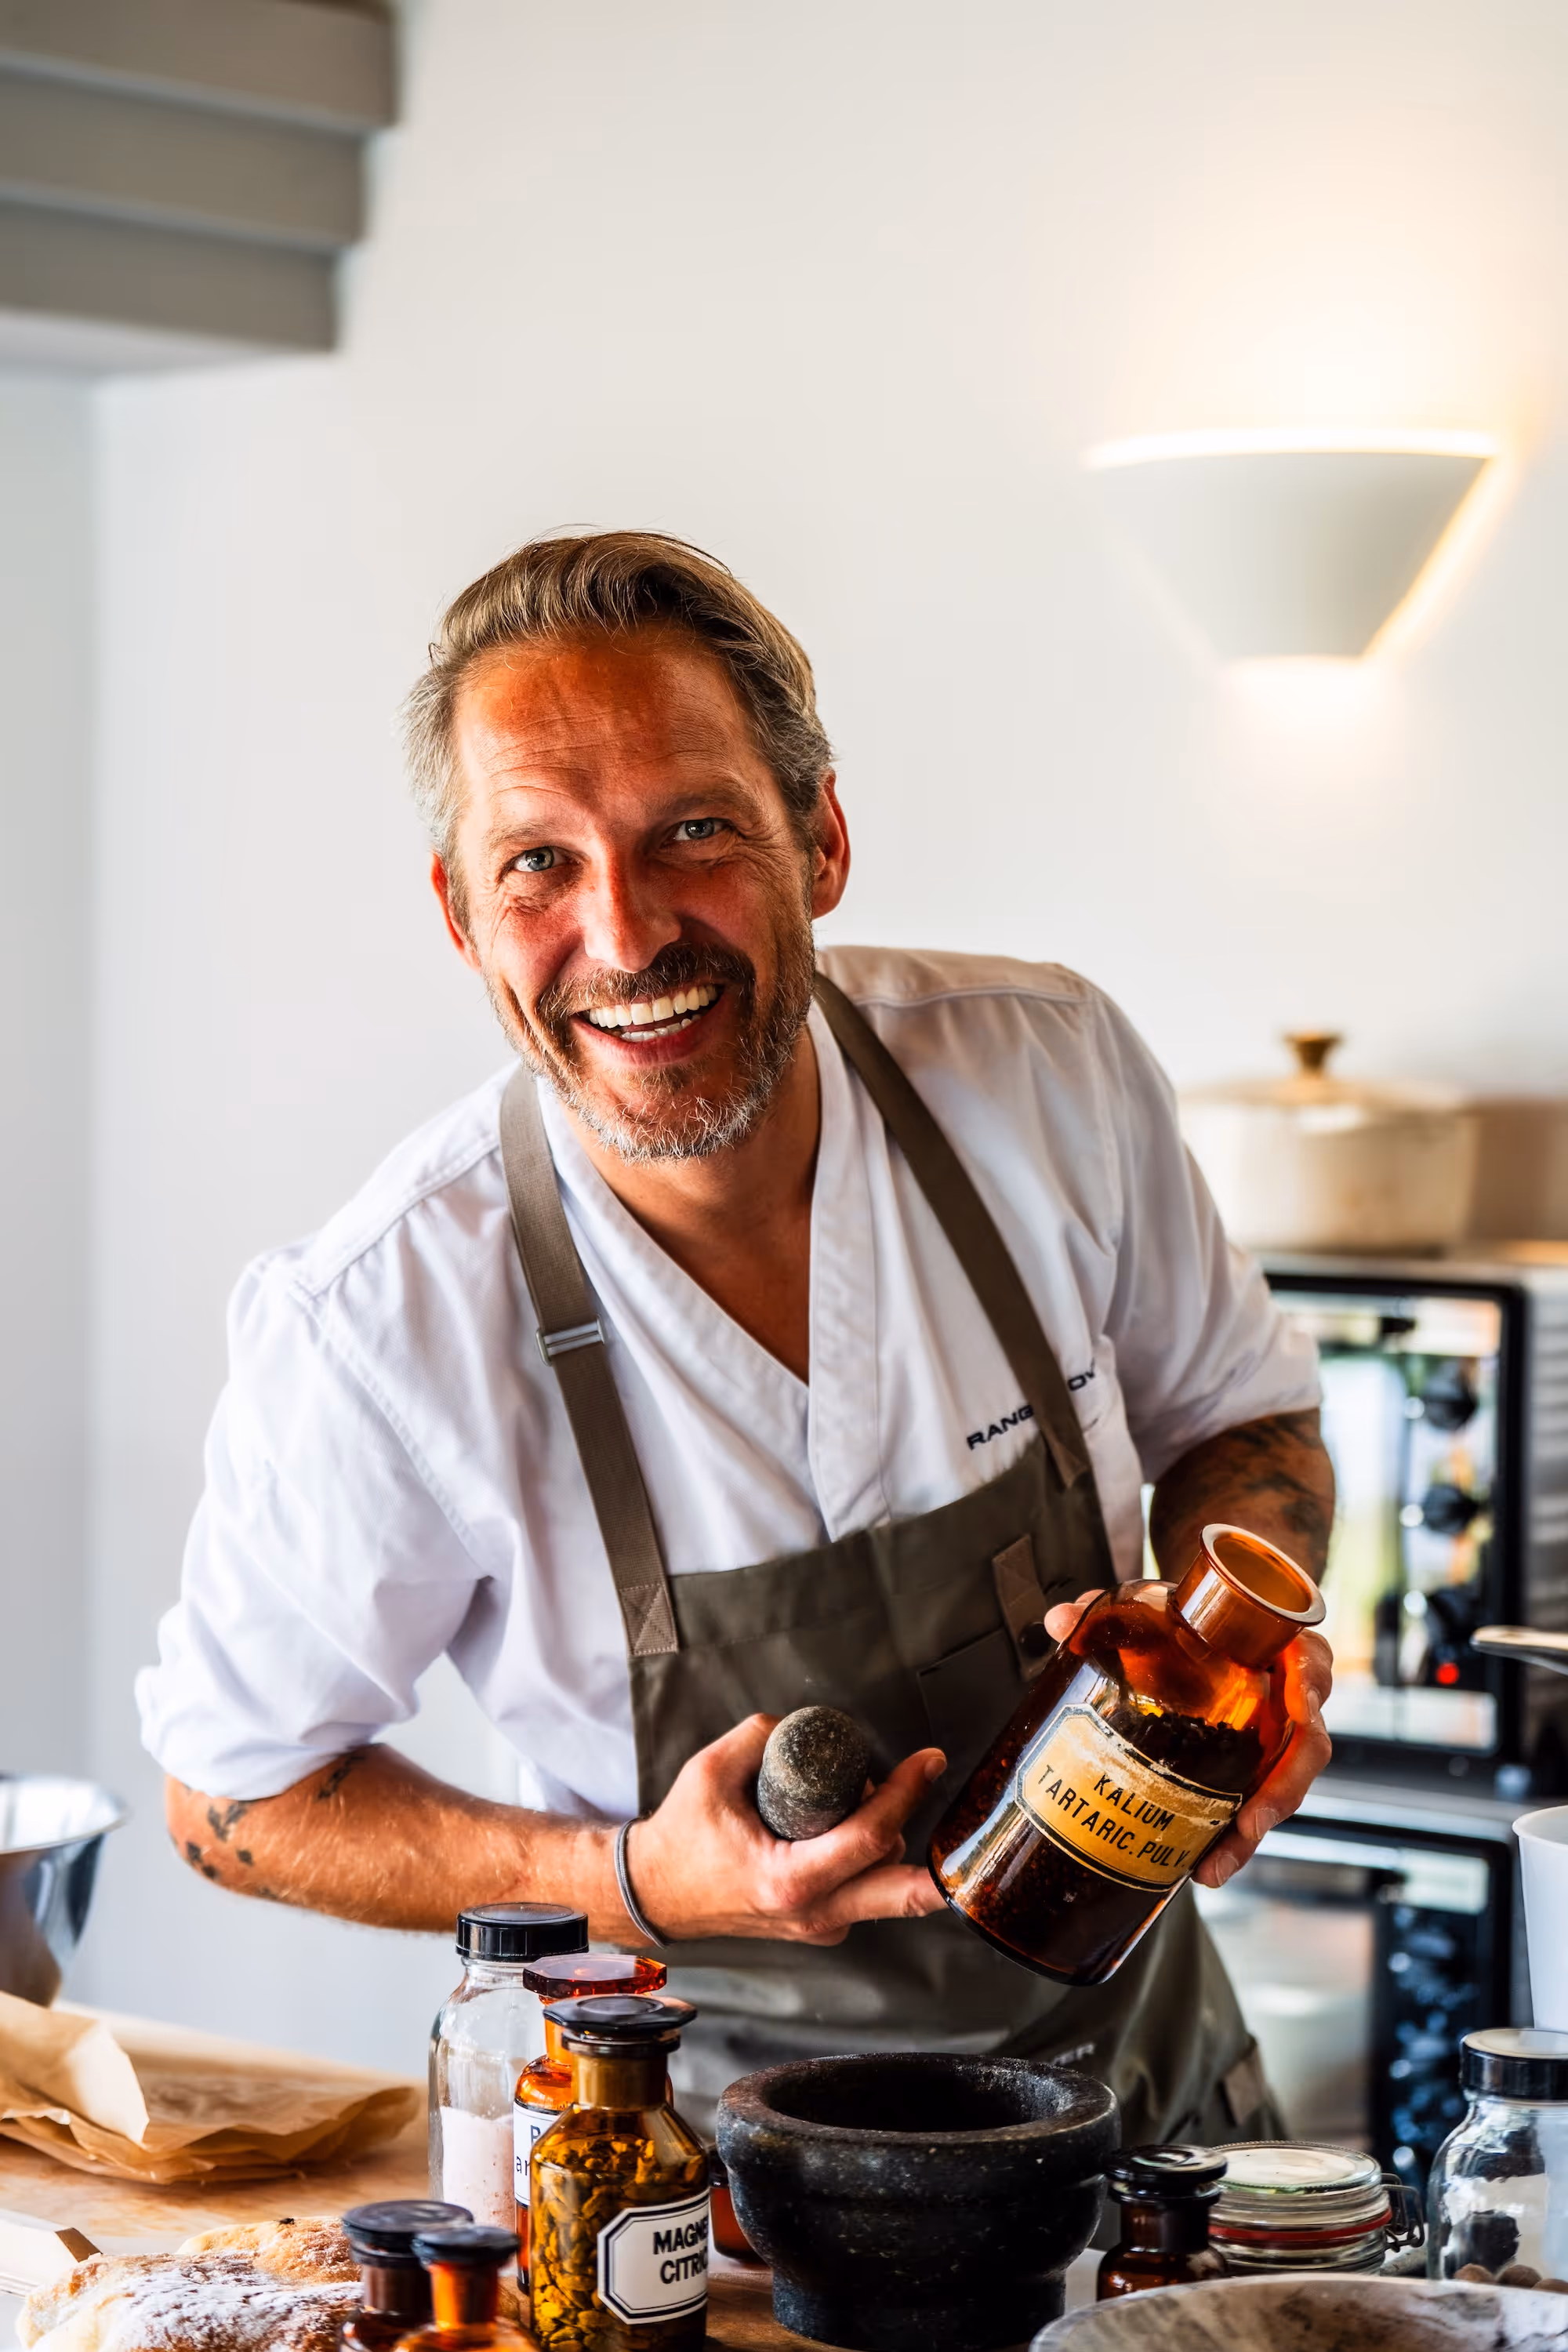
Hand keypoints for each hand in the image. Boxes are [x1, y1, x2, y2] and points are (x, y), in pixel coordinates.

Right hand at [622, 1715, 947, 1944]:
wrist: (657, 1893)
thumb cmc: (682, 1837)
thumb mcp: (710, 1772)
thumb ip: (760, 1737)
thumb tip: (805, 1725)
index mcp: (788, 1880)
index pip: (870, 1837)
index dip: (906, 1793)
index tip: (929, 1761)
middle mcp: (812, 1914)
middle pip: (901, 1893)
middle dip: (935, 1851)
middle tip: (933, 1789)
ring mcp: (818, 1929)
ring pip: (885, 1890)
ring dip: (890, 1840)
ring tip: (858, 1797)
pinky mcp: (818, 1929)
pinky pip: (864, 1895)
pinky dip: (871, 1861)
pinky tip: (851, 1827)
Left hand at [1041, 1591, 1333, 1890]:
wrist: (1208, 1625)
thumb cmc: (1198, 1616)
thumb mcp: (1159, 1605)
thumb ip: (1109, 1611)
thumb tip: (1061, 1620)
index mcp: (1281, 1648)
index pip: (1311, 1666)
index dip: (1310, 1688)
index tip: (1299, 1709)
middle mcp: (1291, 1697)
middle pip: (1308, 1747)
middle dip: (1284, 1789)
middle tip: (1253, 1822)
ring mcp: (1277, 1737)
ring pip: (1285, 1787)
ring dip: (1256, 1828)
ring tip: (1220, 1861)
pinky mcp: (1256, 1766)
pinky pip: (1255, 1803)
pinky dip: (1233, 1838)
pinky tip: (1204, 1865)